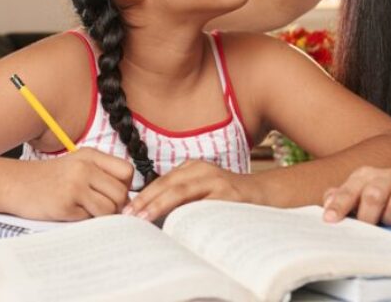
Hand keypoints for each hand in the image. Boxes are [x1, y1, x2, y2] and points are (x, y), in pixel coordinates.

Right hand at [13, 147, 133, 219]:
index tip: (114, 194)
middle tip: (99, 208)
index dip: (125, 187)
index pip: (127, 172)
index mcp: (90, 155)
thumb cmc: (49, 178)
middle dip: (115, 206)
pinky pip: (90, 220)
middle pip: (121, 194)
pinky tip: (71, 212)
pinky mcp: (65, 205)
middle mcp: (84, 168)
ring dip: (102, 216)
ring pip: (109, 210)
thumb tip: (127, 199)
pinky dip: (84, 220)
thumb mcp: (76, 164)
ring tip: (85, 211)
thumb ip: (101, 175)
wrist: (14, 183)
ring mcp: (75, 186)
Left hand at [122, 160, 257, 222]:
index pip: (161, 181)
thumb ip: (181, 197)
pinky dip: (186, 214)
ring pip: (180, 192)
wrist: (264, 194)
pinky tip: (174, 223)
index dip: (142, 196)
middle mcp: (201, 169)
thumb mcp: (202, 190)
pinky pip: (202, 204)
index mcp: (191, 168)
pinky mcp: (228, 193)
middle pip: (166, 184)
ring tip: (144, 217)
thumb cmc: (227, 198)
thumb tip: (150, 215)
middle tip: (129, 216)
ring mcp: (215, 180)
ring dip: (159, 205)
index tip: (126, 211)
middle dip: (145, 201)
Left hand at [322, 167, 390, 228]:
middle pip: (373, 195)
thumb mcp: (359, 194)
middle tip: (366, 230)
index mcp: (365, 176)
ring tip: (390, 225)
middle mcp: (387, 177)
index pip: (349, 191)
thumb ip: (340, 199)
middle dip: (367, 217)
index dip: (339, 206)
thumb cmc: (383, 197)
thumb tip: (327, 205)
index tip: (330, 220)